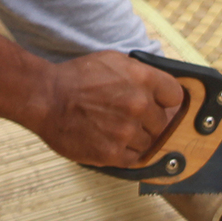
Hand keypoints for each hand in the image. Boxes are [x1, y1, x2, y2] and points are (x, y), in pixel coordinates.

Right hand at [32, 51, 185, 165]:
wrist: (45, 98)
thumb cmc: (77, 77)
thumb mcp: (114, 61)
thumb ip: (141, 74)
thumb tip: (161, 89)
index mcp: (142, 79)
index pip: (176, 96)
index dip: (166, 100)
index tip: (158, 103)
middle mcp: (139, 105)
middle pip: (163, 123)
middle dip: (149, 121)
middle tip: (128, 117)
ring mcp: (126, 131)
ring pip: (149, 143)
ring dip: (136, 139)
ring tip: (114, 129)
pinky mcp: (112, 153)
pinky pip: (133, 159)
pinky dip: (125, 153)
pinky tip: (110, 141)